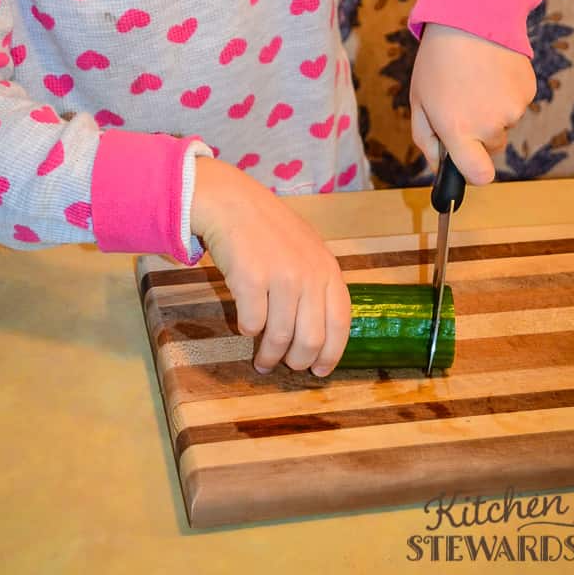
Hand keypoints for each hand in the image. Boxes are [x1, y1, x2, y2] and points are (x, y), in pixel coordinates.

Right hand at [190, 157, 350, 375]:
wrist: (234, 204)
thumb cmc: (270, 230)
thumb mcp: (308, 251)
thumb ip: (319, 285)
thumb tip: (320, 337)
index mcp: (328, 269)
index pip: (340, 324)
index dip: (331, 354)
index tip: (319, 371)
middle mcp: (309, 275)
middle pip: (310, 340)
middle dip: (297, 361)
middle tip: (286, 366)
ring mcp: (281, 277)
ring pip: (279, 338)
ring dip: (269, 356)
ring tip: (262, 361)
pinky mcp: (251, 279)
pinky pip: (251, 324)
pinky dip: (247, 331)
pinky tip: (244, 324)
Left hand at [410, 23, 535, 184]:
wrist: (470, 18)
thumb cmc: (438, 60)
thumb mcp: (419, 100)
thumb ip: (426, 139)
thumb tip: (439, 165)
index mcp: (458, 130)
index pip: (479, 175)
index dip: (474, 172)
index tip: (468, 162)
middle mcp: (489, 125)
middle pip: (491, 148)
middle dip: (479, 133)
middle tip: (463, 101)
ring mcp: (513, 109)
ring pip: (504, 124)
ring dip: (493, 110)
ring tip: (476, 79)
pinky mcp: (528, 92)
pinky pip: (517, 104)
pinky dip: (506, 94)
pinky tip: (491, 71)